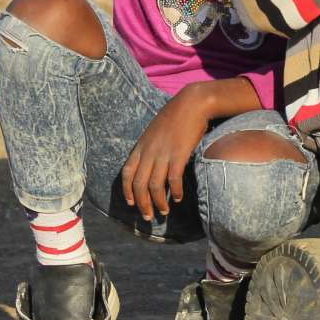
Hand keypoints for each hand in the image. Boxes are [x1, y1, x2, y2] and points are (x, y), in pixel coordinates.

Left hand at [121, 88, 211, 220]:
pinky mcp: (178, 154)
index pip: (127, 173)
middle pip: (139, 184)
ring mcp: (163, 153)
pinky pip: (173, 179)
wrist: (192, 103)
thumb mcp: (155, 131)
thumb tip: (151, 164)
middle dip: (142, 204)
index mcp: (140, 146)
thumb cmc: (176, 116)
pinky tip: (178, 198)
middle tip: (148, 216)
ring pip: (154, 186)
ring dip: (158, 202)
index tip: (131, 204)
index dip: (127, 191)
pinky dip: (174, 191)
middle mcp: (148, 152)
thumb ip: (150, 147)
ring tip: (164, 211)